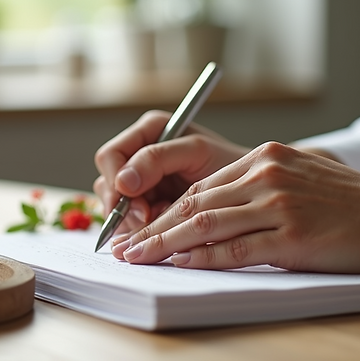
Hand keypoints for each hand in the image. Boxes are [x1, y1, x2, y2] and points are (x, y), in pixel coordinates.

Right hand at [93, 110, 249, 234]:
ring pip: (115, 206)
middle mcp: (139, 154)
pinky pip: (129, 222)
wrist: (251, 190)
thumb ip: (157, 159)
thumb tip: (121, 181)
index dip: (117, 179)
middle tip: (147, 216)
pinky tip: (165, 226)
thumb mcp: (196, 153)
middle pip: (107, 182)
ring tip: (163, 217)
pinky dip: (143, 228)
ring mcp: (142, 183)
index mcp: (149, 132)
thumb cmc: (231, 163)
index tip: (131, 197)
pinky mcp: (148, 206)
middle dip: (124, 204)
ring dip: (135, 219)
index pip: (110, 156)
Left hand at [114, 141, 359, 272]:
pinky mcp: (292, 235)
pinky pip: (235, 249)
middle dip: (153, 226)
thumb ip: (260, 186)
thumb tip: (218, 211)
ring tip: (137, 257)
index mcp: (266, 156)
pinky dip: (202, 258)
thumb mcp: (302, 175)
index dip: (166, 209)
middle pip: (194, 204)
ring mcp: (279, 204)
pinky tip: (180, 265)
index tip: (141, 226)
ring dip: (164, 244)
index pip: (202, 186)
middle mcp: (266, 174)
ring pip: (205, 225)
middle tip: (123, 244)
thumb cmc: (353, 201)